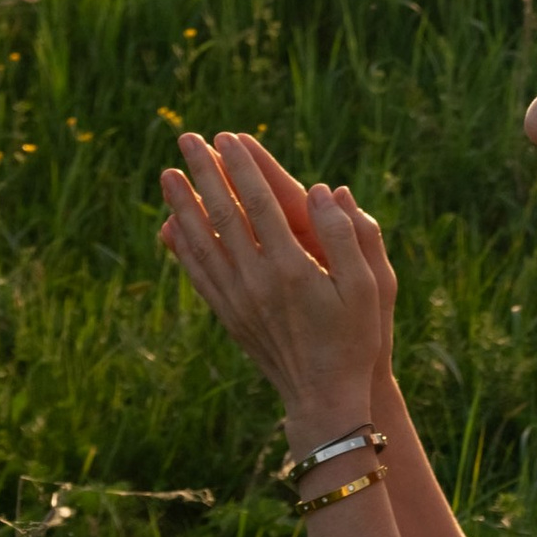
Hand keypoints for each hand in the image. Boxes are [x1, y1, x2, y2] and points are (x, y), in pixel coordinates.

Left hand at [159, 130, 382, 444]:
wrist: (325, 398)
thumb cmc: (356, 338)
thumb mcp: (369, 286)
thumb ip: (349, 235)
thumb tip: (326, 190)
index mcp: (293, 268)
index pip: (260, 204)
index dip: (242, 168)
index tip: (227, 138)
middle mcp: (258, 281)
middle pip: (223, 216)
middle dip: (204, 174)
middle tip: (187, 139)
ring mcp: (239, 301)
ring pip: (203, 244)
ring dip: (183, 206)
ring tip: (167, 175)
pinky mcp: (230, 317)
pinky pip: (200, 275)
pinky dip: (182, 248)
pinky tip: (170, 229)